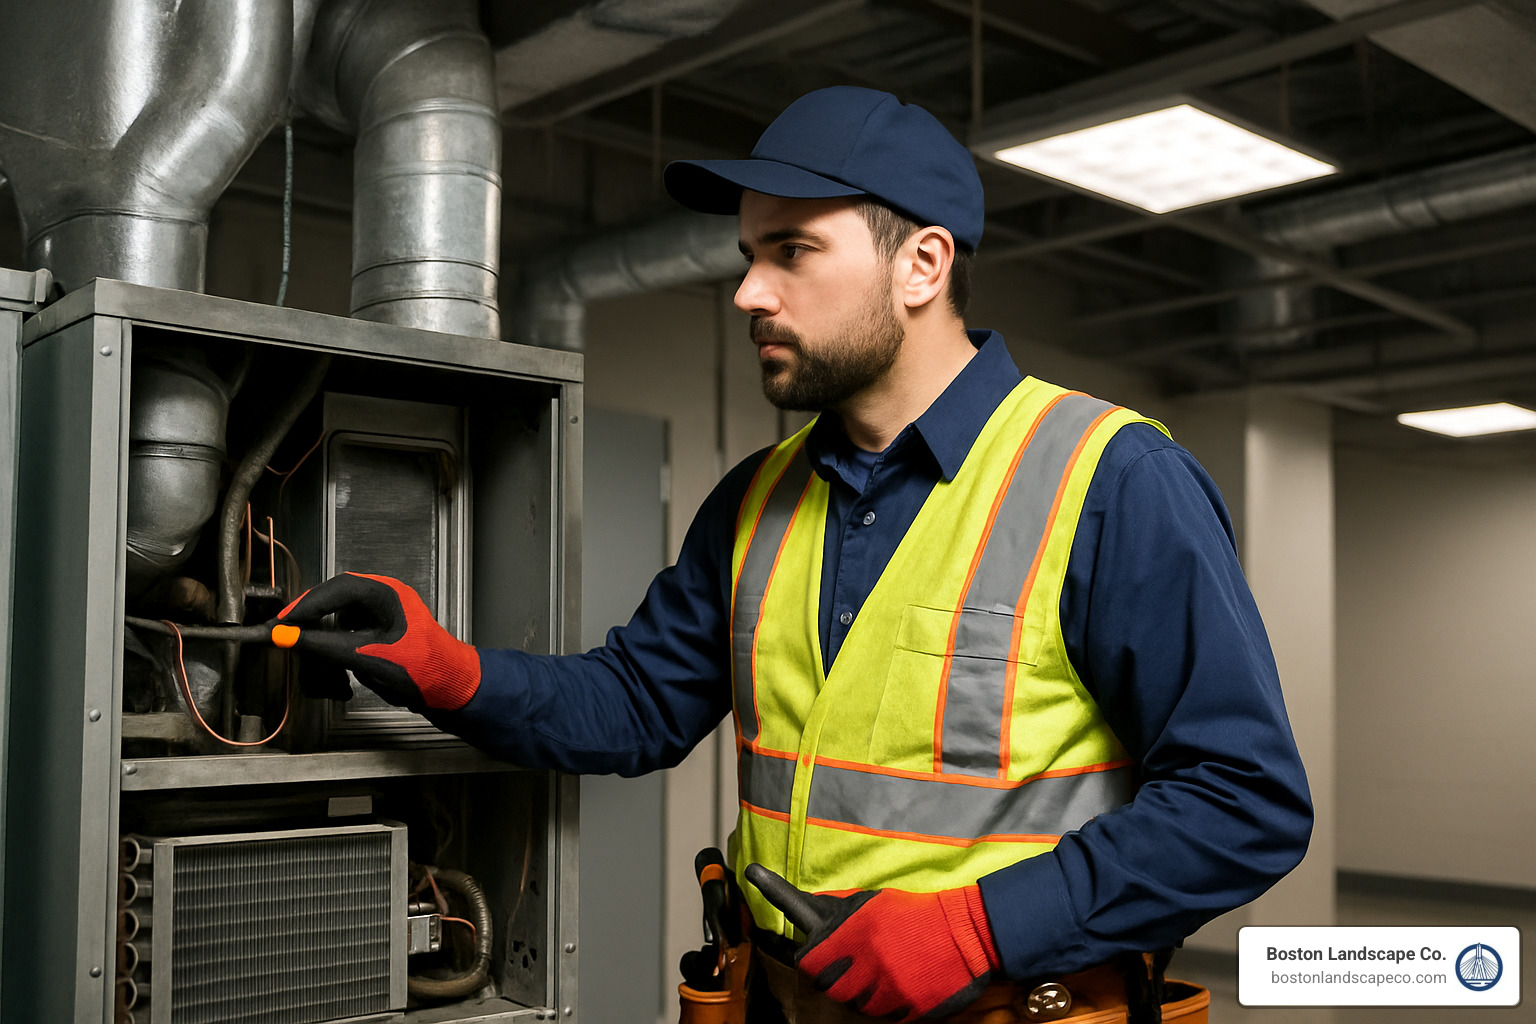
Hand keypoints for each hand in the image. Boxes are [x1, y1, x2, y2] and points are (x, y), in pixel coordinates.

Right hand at [274, 572, 480, 711]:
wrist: (451, 691)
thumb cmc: (422, 669)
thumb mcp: (367, 657)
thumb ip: (324, 645)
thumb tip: (286, 636)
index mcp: (386, 593)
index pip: (335, 590)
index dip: (304, 606)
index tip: (279, 624)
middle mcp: (383, 600)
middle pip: (334, 604)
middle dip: (310, 625)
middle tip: (283, 638)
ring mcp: (382, 618)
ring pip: (338, 623)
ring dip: (324, 646)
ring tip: (316, 664)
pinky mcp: (380, 637)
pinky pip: (348, 639)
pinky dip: (338, 657)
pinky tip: (337, 677)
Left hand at [746, 864, 999, 1021]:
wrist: (968, 932)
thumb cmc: (917, 913)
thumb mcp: (876, 902)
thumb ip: (842, 909)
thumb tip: (811, 905)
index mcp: (857, 932)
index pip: (809, 962)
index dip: (809, 963)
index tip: (812, 962)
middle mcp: (870, 962)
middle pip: (830, 989)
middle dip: (835, 981)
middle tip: (850, 972)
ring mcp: (891, 988)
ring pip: (858, 1006)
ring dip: (864, 996)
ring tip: (881, 976)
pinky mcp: (912, 1009)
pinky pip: (887, 1017)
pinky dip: (889, 1007)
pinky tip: (900, 987)